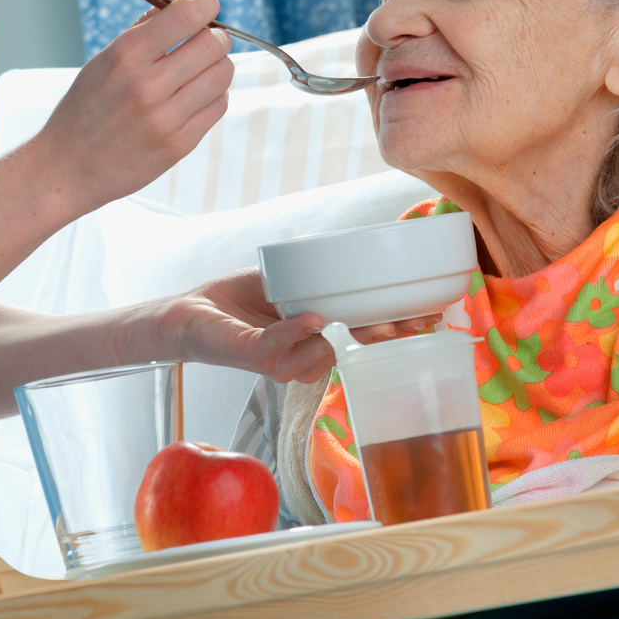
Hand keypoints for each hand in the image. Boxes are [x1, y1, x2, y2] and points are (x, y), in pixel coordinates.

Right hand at [28, 0, 231, 218]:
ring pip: (223, 74)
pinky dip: (212, 95)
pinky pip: (219, 105)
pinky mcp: (179, 145)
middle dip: (214, 35)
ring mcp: (165, 119)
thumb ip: (152, 22)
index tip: (203, 4)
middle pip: (215, 43)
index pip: (189, 14)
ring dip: (216, 66)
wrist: (67, 167)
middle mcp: (147, 85)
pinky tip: (191, 96)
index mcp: (126, 54)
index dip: (205, 2)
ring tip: (196, 71)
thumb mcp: (108, 57)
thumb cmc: (87, 106)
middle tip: (201, 41)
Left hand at [153, 269, 448, 383]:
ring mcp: (279, 362)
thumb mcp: (289, 283)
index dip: (396, 330)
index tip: (430, 317)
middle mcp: (302, 359)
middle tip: (414, 321)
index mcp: (315, 342)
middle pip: (351, 350)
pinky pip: (280, 347)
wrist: (188, 313)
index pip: (363, 340)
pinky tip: (314, 316)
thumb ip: (320, 279)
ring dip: (343, 331)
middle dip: (384, 336)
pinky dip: (297, 331)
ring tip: (368, 316)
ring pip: (321, 352)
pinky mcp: (252, 356)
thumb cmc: (240, 300)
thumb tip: (361, 256)